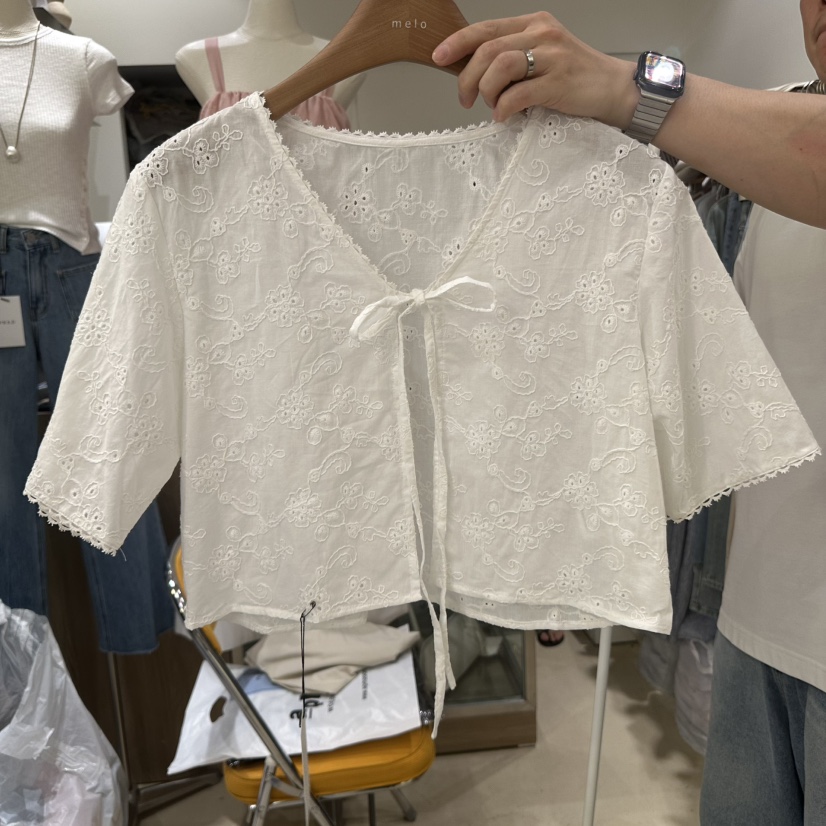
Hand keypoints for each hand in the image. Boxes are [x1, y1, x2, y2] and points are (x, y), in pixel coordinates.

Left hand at [432, 12, 636, 126]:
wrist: (614, 89)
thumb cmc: (574, 79)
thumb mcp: (542, 56)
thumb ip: (513, 57)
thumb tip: (474, 73)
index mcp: (533, 23)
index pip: (486, 29)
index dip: (457, 43)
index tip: (439, 58)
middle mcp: (541, 33)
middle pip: (488, 50)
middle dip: (468, 78)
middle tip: (466, 99)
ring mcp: (551, 56)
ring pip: (500, 67)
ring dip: (486, 91)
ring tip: (491, 106)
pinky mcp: (559, 82)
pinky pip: (518, 94)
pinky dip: (504, 109)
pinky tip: (505, 116)